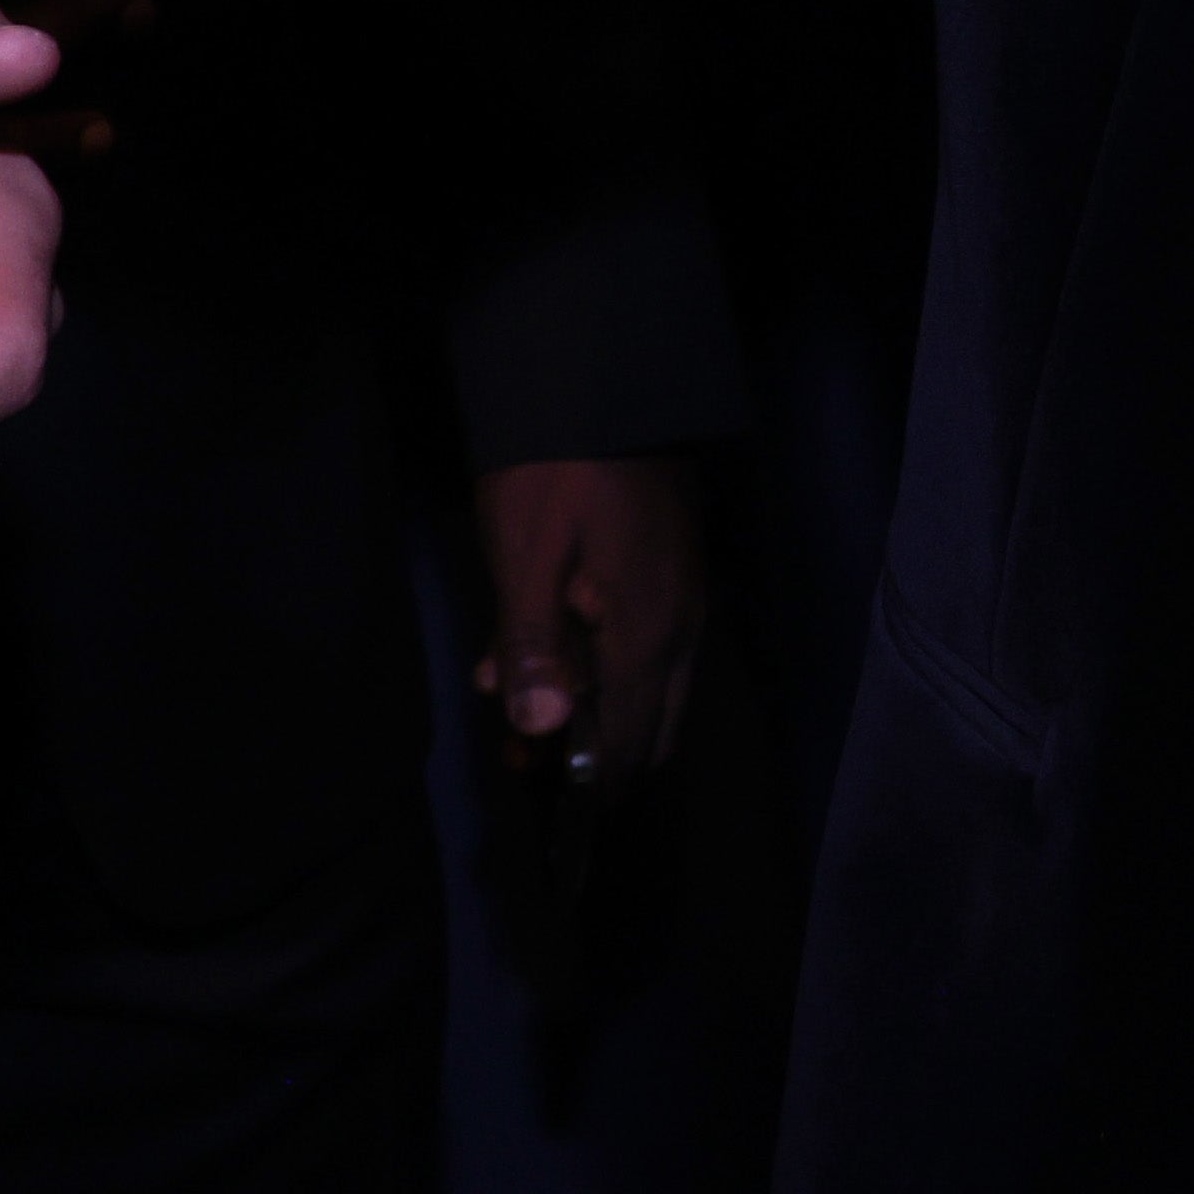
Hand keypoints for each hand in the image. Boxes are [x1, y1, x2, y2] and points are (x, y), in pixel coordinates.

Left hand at [473, 453, 710, 784]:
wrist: (609, 380)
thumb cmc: (556, 473)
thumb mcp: (526, 558)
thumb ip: (533, 648)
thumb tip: (541, 732)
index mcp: (647, 632)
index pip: (629, 739)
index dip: (594, 784)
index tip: (558, 813)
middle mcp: (681, 626)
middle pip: (651, 724)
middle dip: (592, 751)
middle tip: (522, 756)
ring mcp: (685, 597)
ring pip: (648, 684)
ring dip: (591, 704)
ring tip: (508, 691)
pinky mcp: (673, 572)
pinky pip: (646, 644)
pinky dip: (601, 662)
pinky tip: (537, 642)